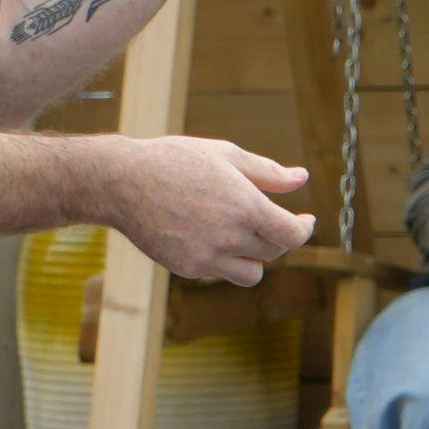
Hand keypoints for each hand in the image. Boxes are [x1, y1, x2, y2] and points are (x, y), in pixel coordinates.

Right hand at [116, 137, 314, 285]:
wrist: (123, 182)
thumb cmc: (176, 160)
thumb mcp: (225, 155)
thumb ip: (268, 172)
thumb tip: (302, 178)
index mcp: (245, 206)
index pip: (293, 235)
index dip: (305, 229)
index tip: (305, 220)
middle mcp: (230, 237)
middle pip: (274, 251)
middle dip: (276, 235)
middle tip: (267, 217)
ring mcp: (207, 257)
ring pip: (252, 273)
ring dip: (255, 257)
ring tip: (241, 234)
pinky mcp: (188, 268)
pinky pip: (221, 272)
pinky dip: (224, 259)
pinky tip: (208, 234)